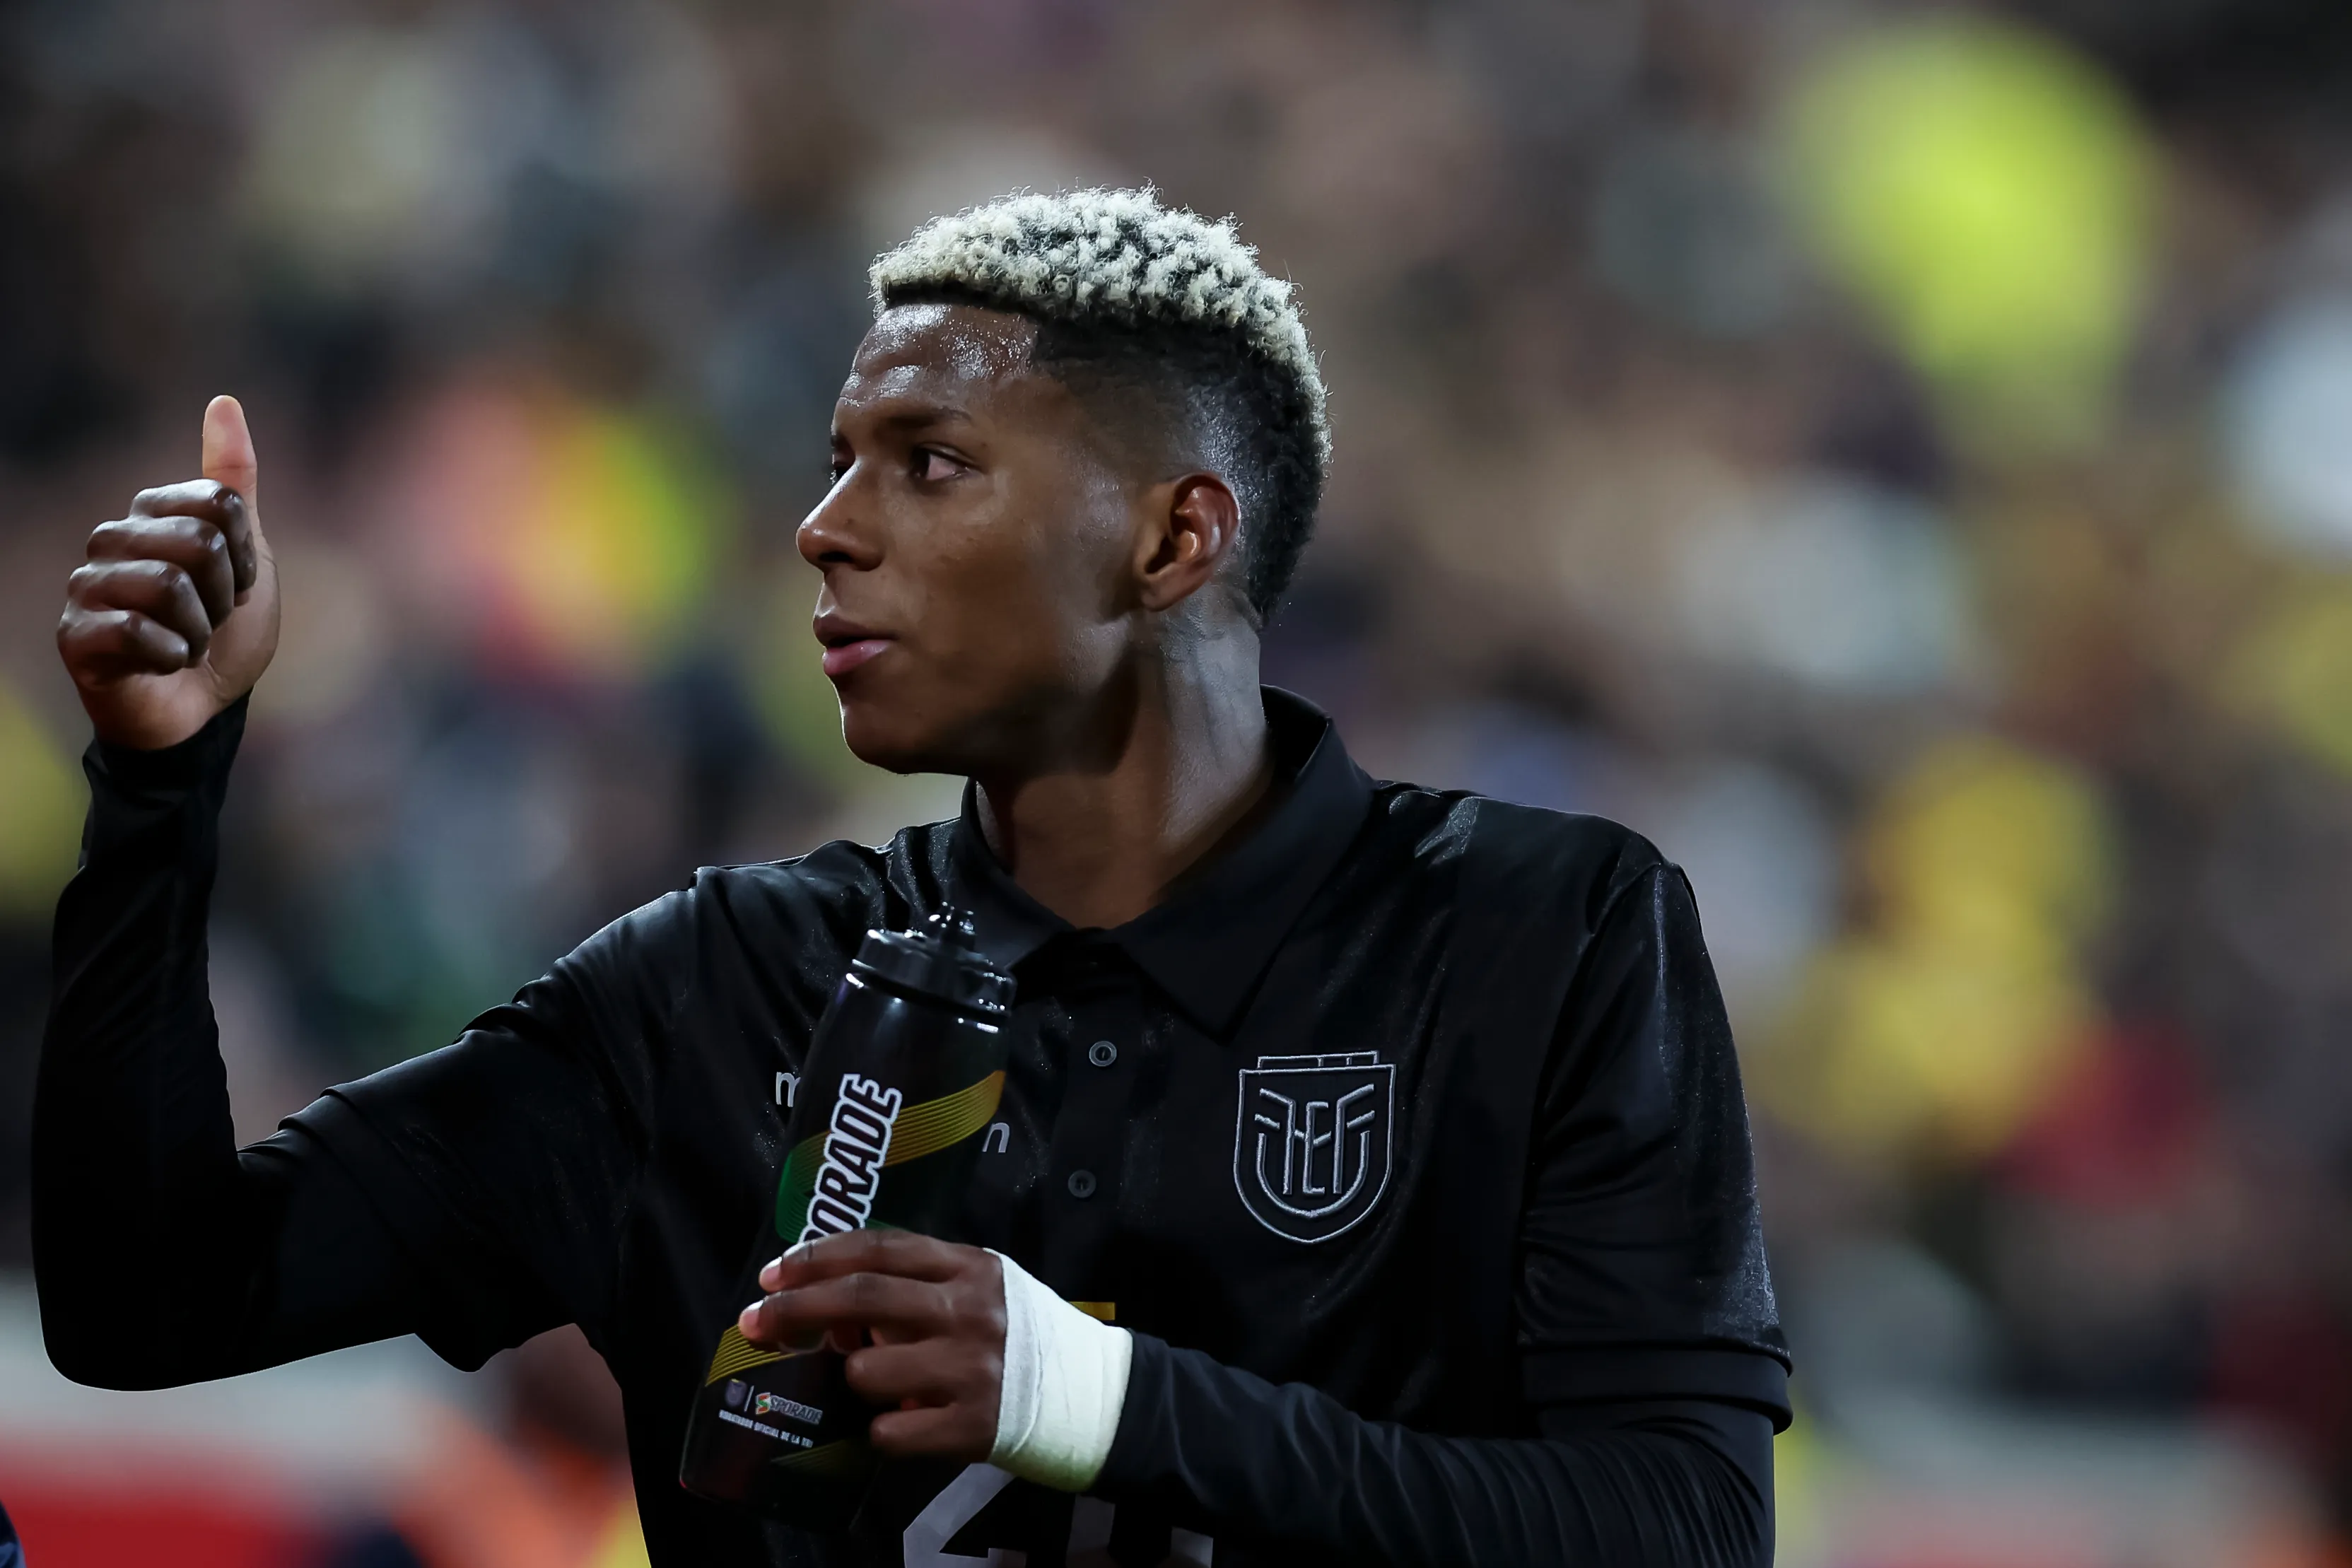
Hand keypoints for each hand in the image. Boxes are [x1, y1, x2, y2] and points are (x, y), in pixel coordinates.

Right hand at [57, 396, 280, 749]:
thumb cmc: (224, 634)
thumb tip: (224, 402)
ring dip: (198, 629)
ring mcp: (87, 585)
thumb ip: (234, 484)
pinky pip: (136, 630)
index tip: (236, 585)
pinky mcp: (75, 634)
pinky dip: (170, 655)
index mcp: (153, 514)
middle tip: (209, 620)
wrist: (203, 710)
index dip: (245, 554)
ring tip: (186, 643)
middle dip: (223, 595)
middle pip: (197, 541)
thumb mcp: (248, 555)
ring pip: (167, 585)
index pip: (220, 503)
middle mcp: (112, 539)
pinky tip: (161, 664)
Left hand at [737, 1232, 1005, 1461]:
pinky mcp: (972, 1427)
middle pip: (861, 1298)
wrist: (1092, 1392)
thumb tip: (833, 1301)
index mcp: (968, 1268)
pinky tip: (902, 1423)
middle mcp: (969, 1312)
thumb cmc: (1021, 1332)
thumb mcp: (980, 1287)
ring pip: (867, 1370)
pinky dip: (881, 1431)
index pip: (878, 1249)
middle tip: (754, 1322)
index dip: (815, 1259)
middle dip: (794, 1309)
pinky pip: (889, 1433)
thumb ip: (919, 1283)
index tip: (770, 1275)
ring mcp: (971, 1370)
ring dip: (854, 1377)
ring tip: (878, 1384)